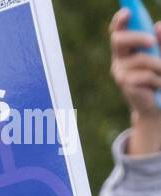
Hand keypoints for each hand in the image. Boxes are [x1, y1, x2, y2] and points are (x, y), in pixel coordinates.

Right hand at [110, 8, 160, 124]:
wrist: (154, 103)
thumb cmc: (157, 74)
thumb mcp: (160, 53)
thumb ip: (160, 39)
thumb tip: (158, 27)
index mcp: (125, 47)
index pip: (117, 30)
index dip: (119, 20)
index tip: (128, 12)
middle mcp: (119, 58)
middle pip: (120, 40)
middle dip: (137, 37)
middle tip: (152, 42)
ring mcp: (120, 72)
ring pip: (141, 59)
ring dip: (158, 65)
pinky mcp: (126, 85)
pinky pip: (146, 75)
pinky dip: (157, 79)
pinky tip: (157, 85)